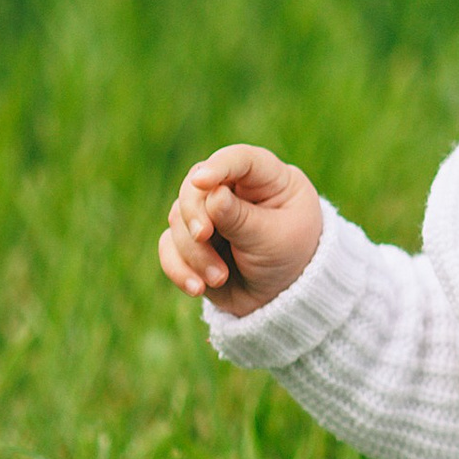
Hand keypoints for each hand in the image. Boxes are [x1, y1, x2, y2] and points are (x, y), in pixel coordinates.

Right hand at [157, 143, 323, 317]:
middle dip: (195, 213)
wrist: (282, 299)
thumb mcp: (274, 239)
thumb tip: (211, 195)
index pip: (242, 160)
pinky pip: (168, 246)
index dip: (220, 166)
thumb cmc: (290, 259)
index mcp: (268, 180)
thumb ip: (242, 218)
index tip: (202, 182)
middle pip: (196, 186)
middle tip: (203, 236)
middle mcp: (235, 190)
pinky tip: (197, 288)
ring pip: (179, 218)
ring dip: (194, 252)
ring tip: (219, 278)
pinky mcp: (191, 240)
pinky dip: (179, 267)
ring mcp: (210, 214)